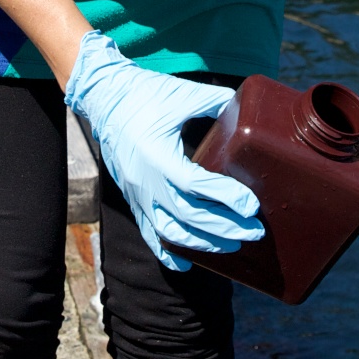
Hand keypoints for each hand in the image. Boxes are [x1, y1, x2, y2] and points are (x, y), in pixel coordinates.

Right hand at [64, 31, 262, 268]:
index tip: (251, 205)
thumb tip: (247, 108)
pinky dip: (166, 252)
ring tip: (233, 245)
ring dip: (203, 243)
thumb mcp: (182, 93)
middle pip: (188, 216)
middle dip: (225, 228)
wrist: (104, 99)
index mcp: (157, 155)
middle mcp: (145, 180)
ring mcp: (137, 194)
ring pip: (170, 231)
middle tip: (254, 231)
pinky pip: (149, 232)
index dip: (226, 198)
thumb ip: (216, 101)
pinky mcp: (132, 199)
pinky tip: (186, 265)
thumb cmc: (143, 94)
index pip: (196, 185)